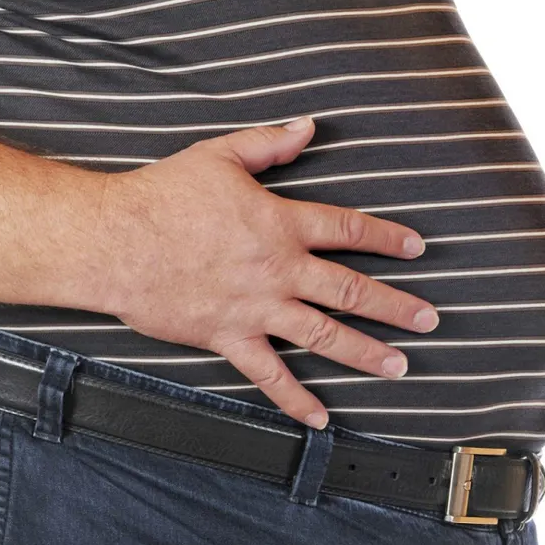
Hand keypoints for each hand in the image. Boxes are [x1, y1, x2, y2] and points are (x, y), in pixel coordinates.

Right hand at [95, 116, 438, 429]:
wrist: (115, 242)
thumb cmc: (162, 196)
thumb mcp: (219, 155)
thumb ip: (269, 143)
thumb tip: (309, 126)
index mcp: (279, 223)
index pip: (347, 230)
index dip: (386, 237)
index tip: (416, 248)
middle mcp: (277, 269)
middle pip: (350, 289)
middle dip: (395, 305)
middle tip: (429, 318)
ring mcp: (256, 309)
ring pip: (323, 335)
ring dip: (365, 352)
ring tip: (400, 367)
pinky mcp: (228, 338)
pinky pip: (269, 376)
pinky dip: (295, 399)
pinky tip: (321, 418)